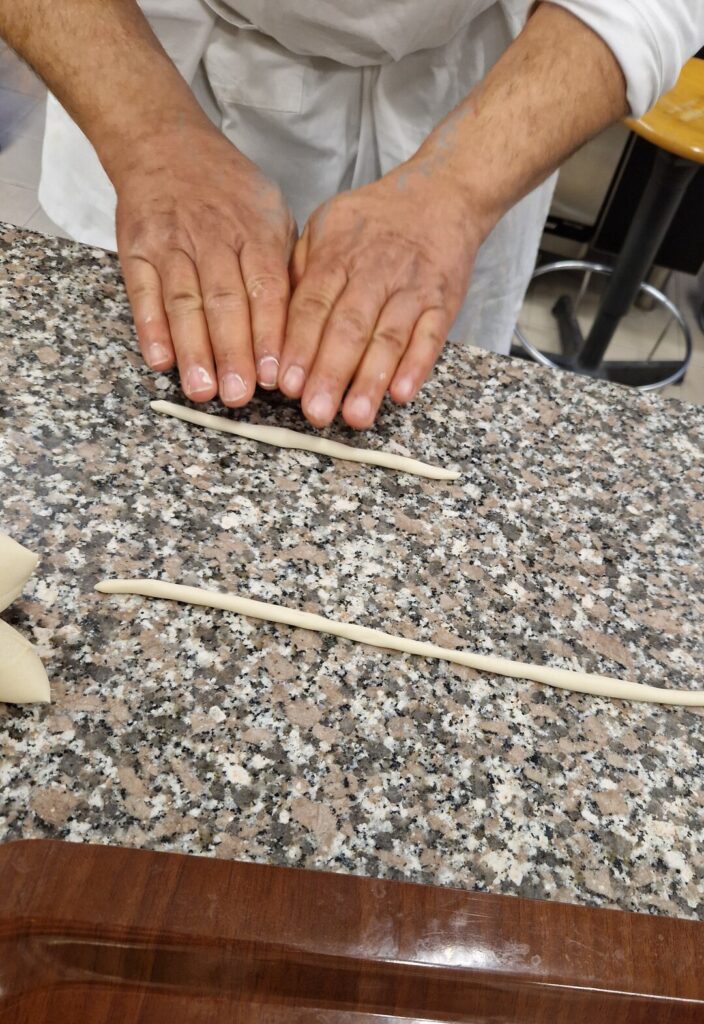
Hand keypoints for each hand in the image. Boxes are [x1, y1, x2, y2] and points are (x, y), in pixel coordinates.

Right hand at [114, 120, 296, 405]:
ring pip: (184, 302)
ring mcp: (172, 243)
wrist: (165, 144)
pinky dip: (150, 328)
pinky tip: (161, 361)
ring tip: (201, 390)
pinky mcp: (137, 250)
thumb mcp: (272, 215)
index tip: (274, 375)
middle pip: (225, 302)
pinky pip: (143, 293)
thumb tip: (303, 330)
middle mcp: (214, 237)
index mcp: (256, 231)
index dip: (269, 335)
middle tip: (239, 396)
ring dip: (193, 350)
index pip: (267, 289)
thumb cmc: (229, 192)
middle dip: (233, 353)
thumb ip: (285, 269)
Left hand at [278, 162, 480, 428]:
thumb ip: (299, 273)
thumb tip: (272, 324)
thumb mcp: (325, 227)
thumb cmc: (373, 221)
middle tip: (314, 412)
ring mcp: (411, 289)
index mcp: (336, 255)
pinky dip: (417, 366)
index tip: (285, 384)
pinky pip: (430, 337)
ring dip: (371, 380)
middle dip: (330, 373)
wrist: (441, 195)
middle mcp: (373, 273)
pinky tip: (401, 393)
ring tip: (355, 416)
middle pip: (348, 328)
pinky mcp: (443, 302)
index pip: (312, 306)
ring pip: (388, 339)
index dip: (299, 346)